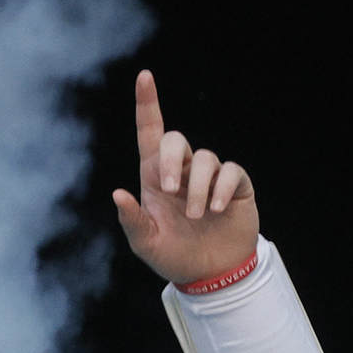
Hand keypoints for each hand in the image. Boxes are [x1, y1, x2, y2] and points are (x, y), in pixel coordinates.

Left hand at [111, 69, 259, 286]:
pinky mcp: (235, 186)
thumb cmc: (174, 257)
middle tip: (168, 190)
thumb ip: (132, 220)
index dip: (147, 103)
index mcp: (155, 177)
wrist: (211, 275)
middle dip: (170, 159)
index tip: (144, 76)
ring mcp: (210, 176)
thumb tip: (118, 194)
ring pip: (205, 158)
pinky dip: (221, 188)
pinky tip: (215, 210)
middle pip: (175, 138)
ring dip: (197, 187)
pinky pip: (230, 172)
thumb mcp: (146, 244)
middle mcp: (182, 170)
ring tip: (195, 215)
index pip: (150, 133)